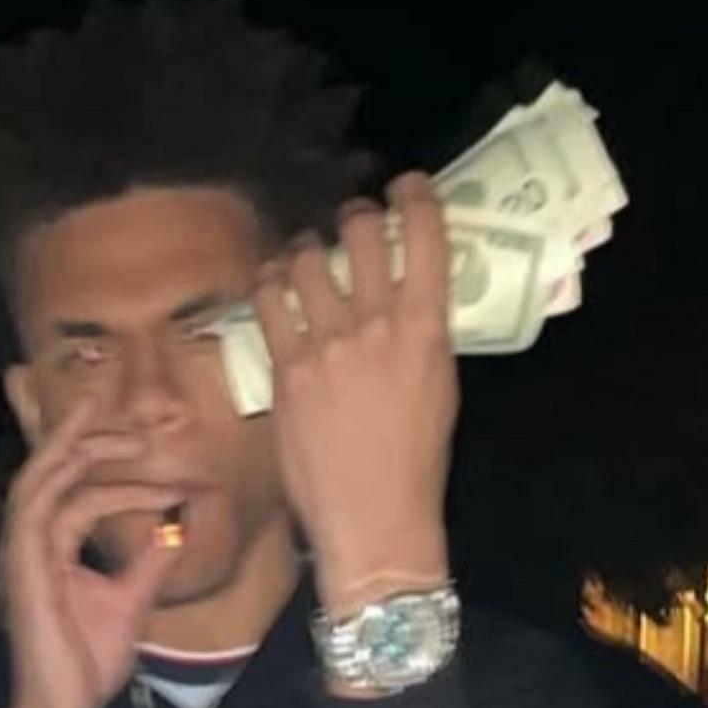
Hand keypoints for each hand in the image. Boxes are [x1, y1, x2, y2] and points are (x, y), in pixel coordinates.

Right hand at [0, 392, 185, 707]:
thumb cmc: (86, 663)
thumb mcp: (131, 602)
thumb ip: (150, 563)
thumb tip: (176, 528)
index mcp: (49, 547)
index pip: (74, 488)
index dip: (117, 471)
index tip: (166, 464)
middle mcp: (30, 543)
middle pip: (47, 469)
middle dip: (81, 433)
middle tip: (115, 399)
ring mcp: (21, 554)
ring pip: (40, 479)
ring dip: (77, 447)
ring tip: (110, 421)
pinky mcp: (24, 569)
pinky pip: (47, 511)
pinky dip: (78, 487)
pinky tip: (109, 472)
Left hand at [252, 171, 458, 613]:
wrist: (374, 519)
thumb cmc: (414, 461)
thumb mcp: (438, 385)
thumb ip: (420, 331)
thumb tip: (402, 296)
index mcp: (427, 325)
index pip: (424, 230)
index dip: (412, 193)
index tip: (404, 187)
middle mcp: (376, 322)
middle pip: (358, 231)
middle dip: (353, 217)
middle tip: (349, 226)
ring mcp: (327, 344)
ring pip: (305, 258)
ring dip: (304, 250)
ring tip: (304, 260)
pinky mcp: (287, 369)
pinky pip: (268, 301)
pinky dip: (269, 284)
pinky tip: (272, 287)